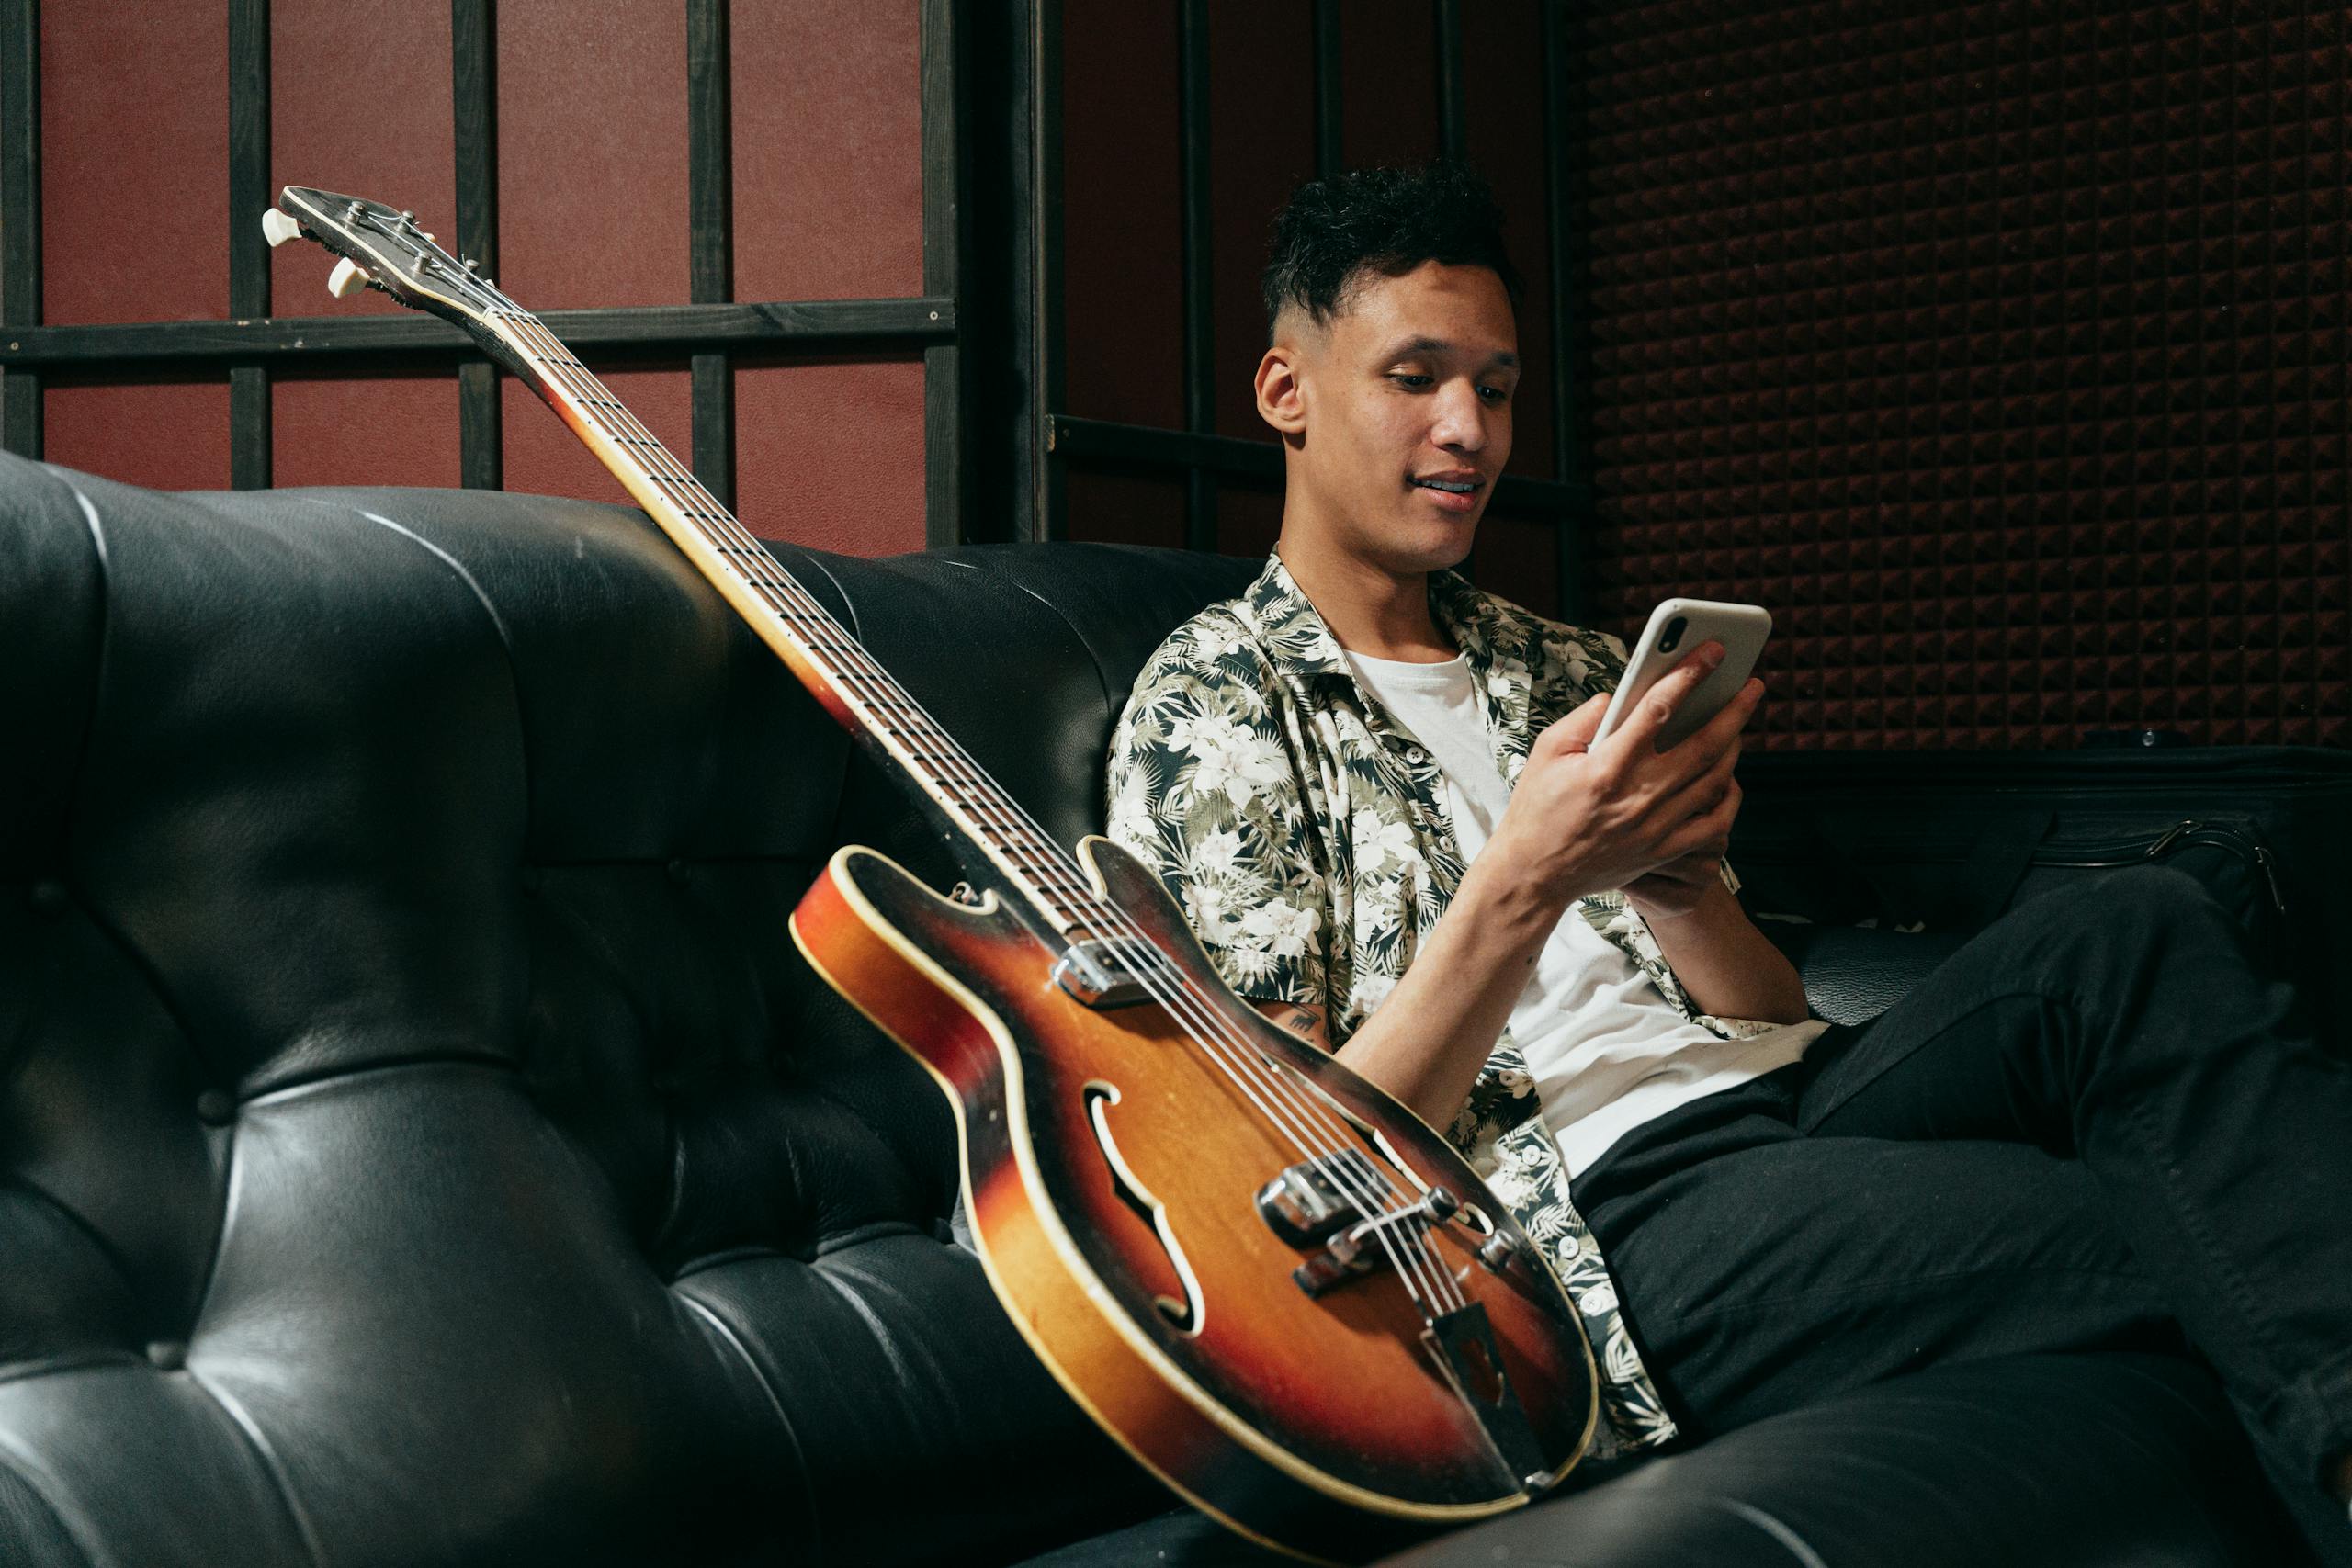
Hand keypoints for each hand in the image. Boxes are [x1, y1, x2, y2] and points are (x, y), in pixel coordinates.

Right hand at [1477, 645, 1761, 912]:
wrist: (1534, 874)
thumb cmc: (1536, 808)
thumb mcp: (1547, 751)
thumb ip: (1584, 718)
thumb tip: (1621, 695)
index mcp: (1604, 768)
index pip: (1657, 710)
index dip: (1689, 675)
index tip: (1712, 653)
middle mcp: (1635, 797)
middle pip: (1702, 744)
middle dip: (1734, 710)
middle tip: (1752, 686)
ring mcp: (1654, 827)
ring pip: (1713, 780)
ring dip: (1734, 746)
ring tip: (1739, 724)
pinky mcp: (1662, 850)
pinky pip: (1712, 824)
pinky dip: (1728, 798)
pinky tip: (1729, 777)